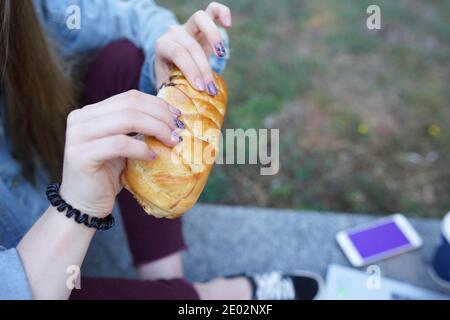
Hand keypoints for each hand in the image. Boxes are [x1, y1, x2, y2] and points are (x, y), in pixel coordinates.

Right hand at [59, 90, 183, 217]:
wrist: (84, 205)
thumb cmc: (107, 175)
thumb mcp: (122, 146)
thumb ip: (136, 129)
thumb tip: (171, 117)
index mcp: (90, 112)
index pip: (130, 97)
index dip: (157, 104)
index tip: (177, 116)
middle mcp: (80, 118)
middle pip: (131, 105)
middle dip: (160, 116)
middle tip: (178, 131)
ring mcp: (78, 135)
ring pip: (127, 120)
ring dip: (156, 129)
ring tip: (171, 142)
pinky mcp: (81, 155)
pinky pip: (120, 144)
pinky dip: (141, 149)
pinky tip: (153, 157)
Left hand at [154, 2, 231, 95]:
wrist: (171, 63)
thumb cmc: (170, 78)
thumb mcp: (167, 87)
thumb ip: (173, 96)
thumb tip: (180, 114)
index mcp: (163, 47)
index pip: (177, 54)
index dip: (190, 70)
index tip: (201, 88)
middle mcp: (174, 33)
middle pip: (191, 45)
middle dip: (203, 68)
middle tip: (211, 89)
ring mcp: (189, 26)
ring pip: (200, 19)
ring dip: (213, 36)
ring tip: (221, 55)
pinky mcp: (203, 23)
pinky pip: (213, 10)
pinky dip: (222, 13)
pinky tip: (228, 25)